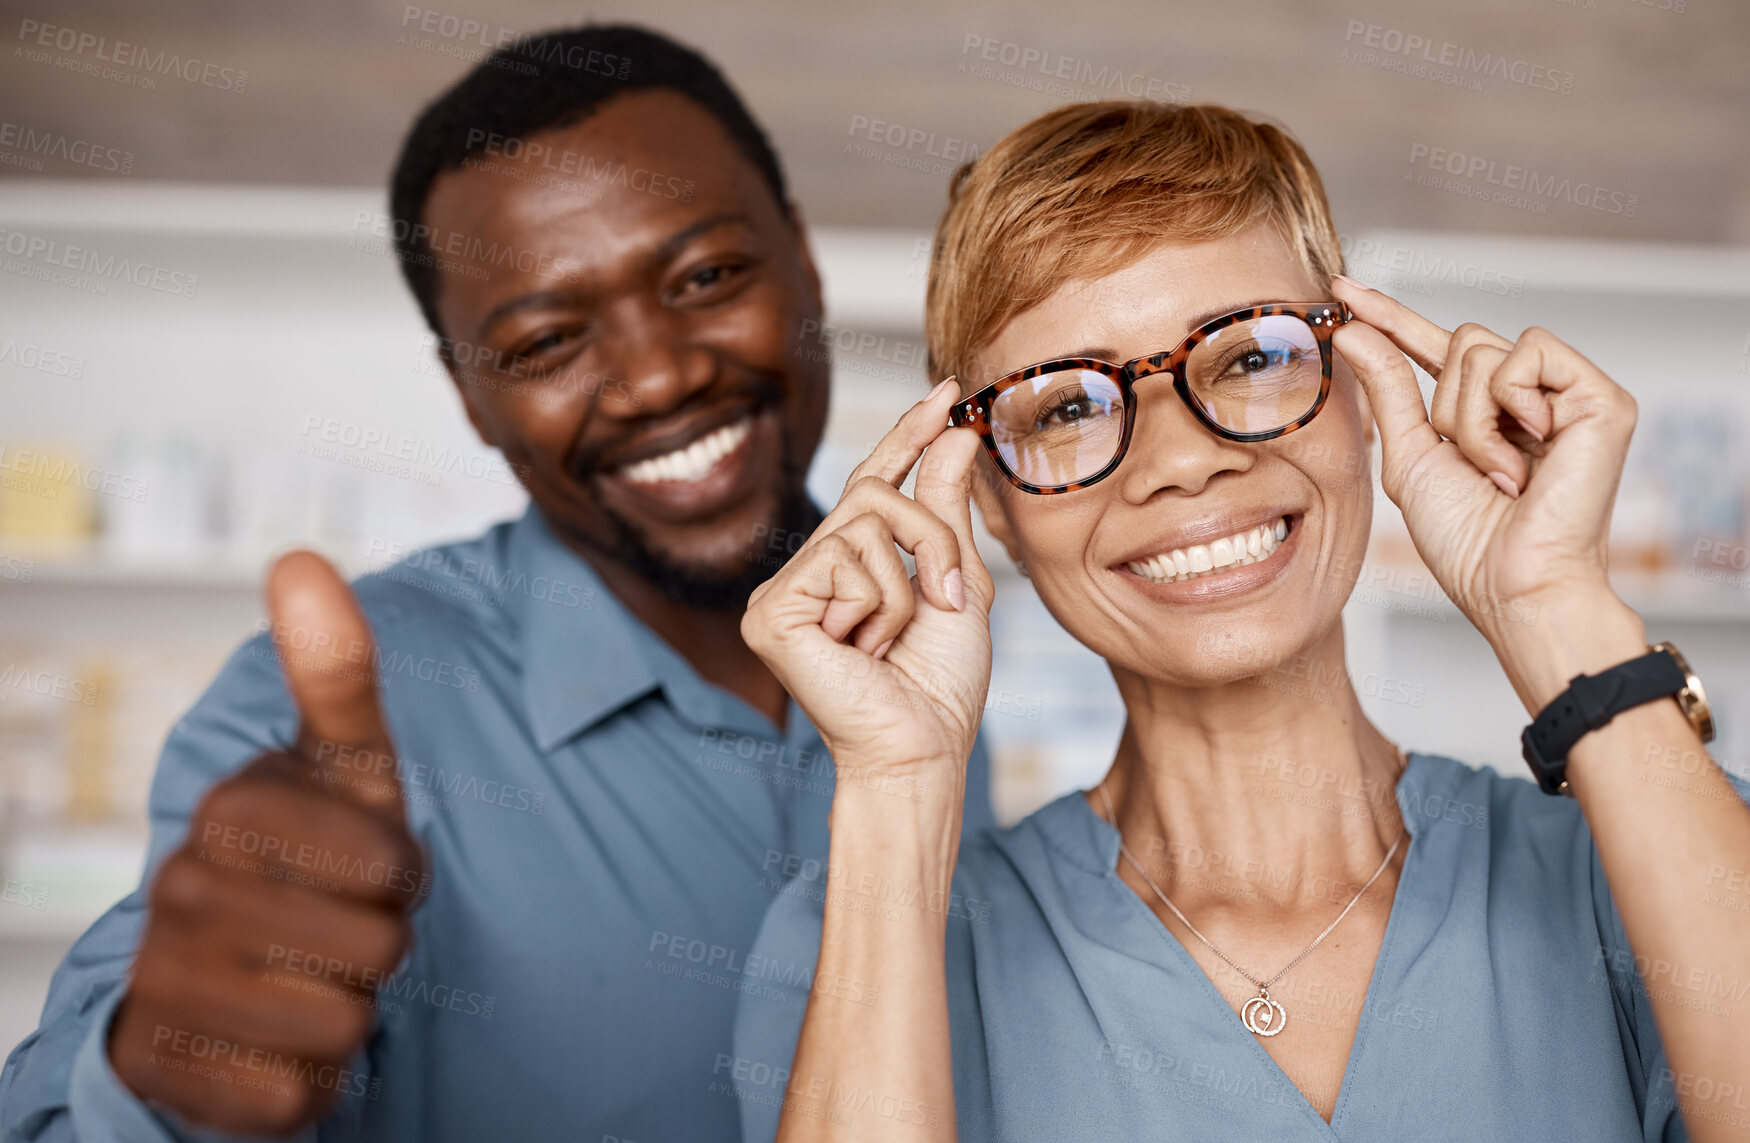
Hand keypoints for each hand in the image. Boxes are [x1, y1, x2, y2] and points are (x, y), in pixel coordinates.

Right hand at [109, 552, 424, 1136]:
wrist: (234, 977)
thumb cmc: (315, 862)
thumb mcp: (345, 770)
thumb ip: (337, 676)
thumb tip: (299, 559)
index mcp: (232, 807)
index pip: (388, 862)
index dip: (405, 875)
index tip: (376, 867)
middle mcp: (180, 886)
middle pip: (375, 948)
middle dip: (381, 947)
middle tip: (343, 929)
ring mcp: (163, 980)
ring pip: (340, 1026)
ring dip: (350, 1014)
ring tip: (311, 980)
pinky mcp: (163, 1069)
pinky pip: (294, 1096)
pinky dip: (308, 1084)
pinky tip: (276, 1042)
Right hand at [741, 379, 994, 786]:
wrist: (922, 747)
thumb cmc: (939, 684)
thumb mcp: (957, 583)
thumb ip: (945, 510)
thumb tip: (953, 434)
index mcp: (845, 566)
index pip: (873, 482)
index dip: (908, 435)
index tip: (948, 390)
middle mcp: (804, 572)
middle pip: (875, 494)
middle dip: (932, 543)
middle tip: (947, 602)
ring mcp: (780, 592)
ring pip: (864, 527)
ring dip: (908, 586)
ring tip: (894, 641)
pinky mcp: (769, 614)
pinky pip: (844, 563)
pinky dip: (879, 606)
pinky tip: (863, 650)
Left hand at [1331, 276, 1639, 649]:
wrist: (1511, 583)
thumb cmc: (1467, 539)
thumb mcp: (1410, 455)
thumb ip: (1387, 387)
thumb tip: (1355, 328)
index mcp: (1489, 410)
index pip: (1433, 348)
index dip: (1390, 317)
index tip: (1341, 291)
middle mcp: (1533, 394)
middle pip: (1460, 342)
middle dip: (1445, 407)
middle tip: (1475, 468)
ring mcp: (1569, 393)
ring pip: (1482, 349)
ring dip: (1471, 420)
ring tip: (1502, 471)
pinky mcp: (1601, 396)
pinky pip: (1526, 354)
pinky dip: (1509, 406)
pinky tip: (1532, 451)